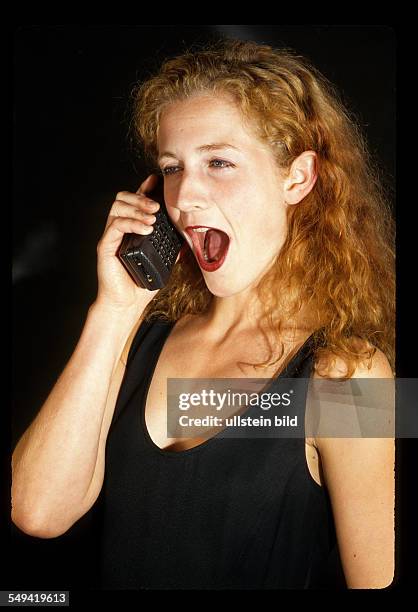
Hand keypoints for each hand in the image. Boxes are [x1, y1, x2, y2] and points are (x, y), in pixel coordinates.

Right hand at [95, 174, 161, 312]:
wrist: (127, 305)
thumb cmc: (142, 284)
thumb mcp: (164, 262)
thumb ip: (173, 247)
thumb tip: (190, 236)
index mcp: (131, 229)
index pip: (136, 201)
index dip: (145, 188)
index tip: (157, 181)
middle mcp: (119, 229)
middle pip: (123, 198)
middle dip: (141, 197)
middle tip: (157, 205)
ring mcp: (111, 236)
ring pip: (117, 207)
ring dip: (137, 208)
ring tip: (153, 218)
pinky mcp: (106, 246)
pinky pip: (115, 225)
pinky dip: (132, 223)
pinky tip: (147, 229)